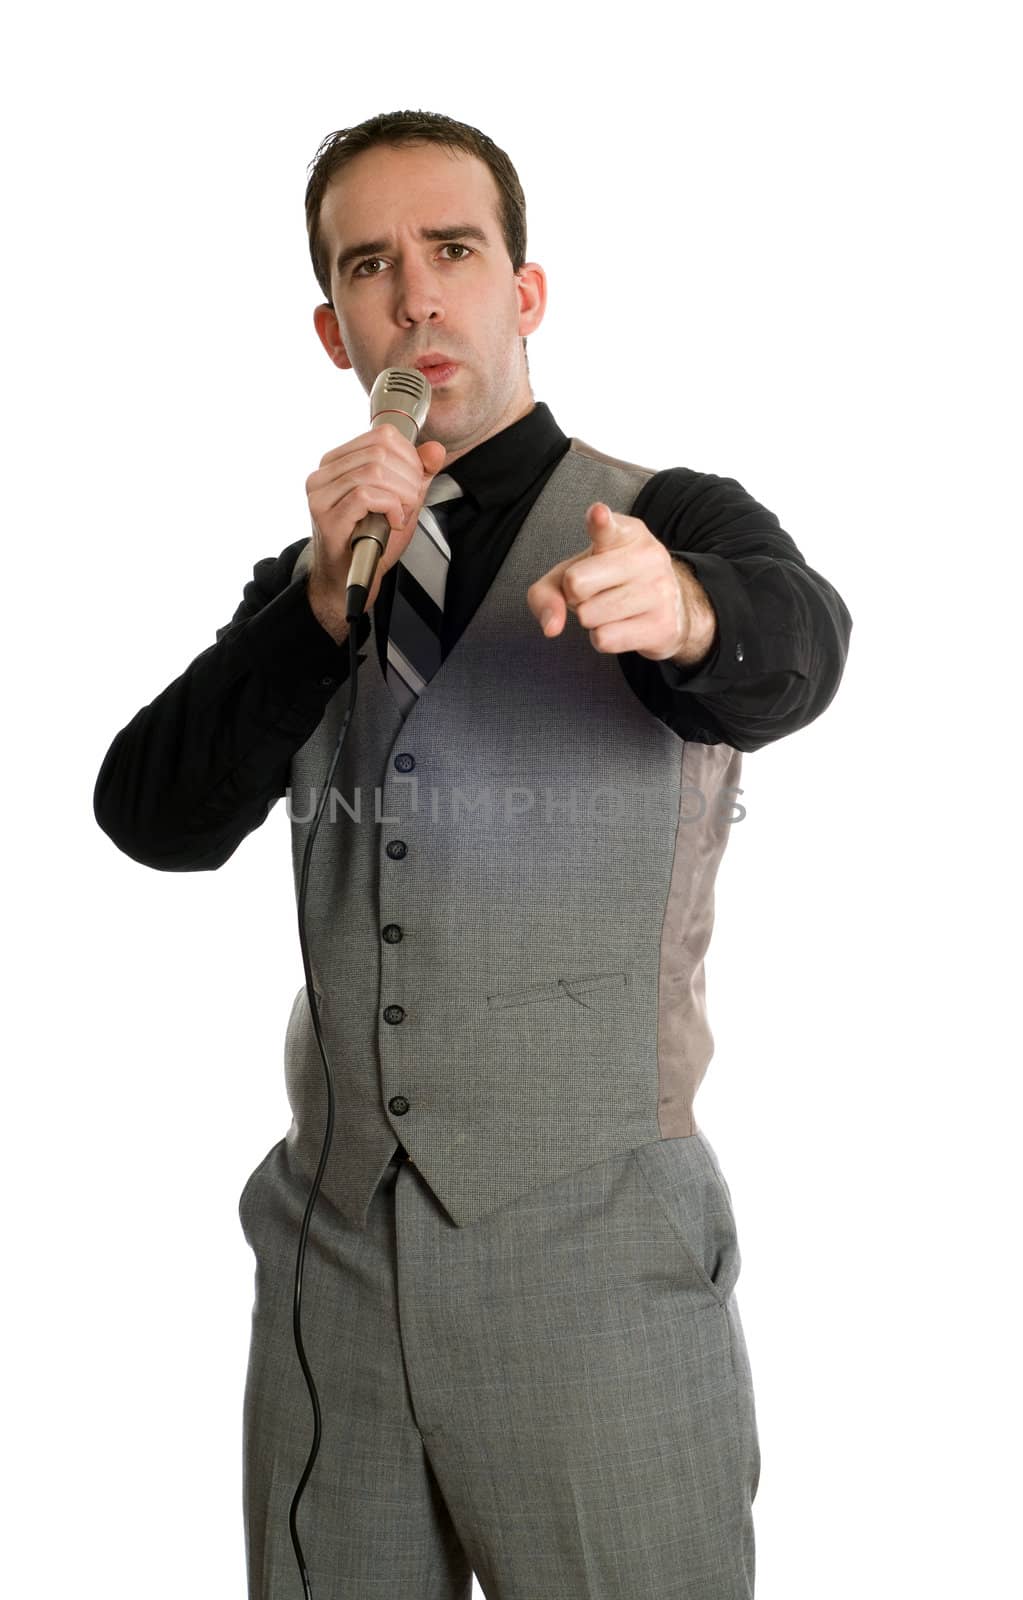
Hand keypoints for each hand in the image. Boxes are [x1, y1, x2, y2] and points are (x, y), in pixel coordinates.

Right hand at [305, 425, 447, 631]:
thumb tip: (436, 449)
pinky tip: (393, 522)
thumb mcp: (402, 501)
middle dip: (409, 476)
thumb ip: (419, 474)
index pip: (381, 435)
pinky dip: (389, 507)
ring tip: (403, 513)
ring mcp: (321, 495)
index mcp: (338, 462)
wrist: (348, 579)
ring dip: (401, 493)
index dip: (410, 455)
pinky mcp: (326, 517)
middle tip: (412, 501)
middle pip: (380, 451)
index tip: (416, 481)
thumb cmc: (369, 540)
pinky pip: (365, 495)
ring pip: (373, 471)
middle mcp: (323, 473)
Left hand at [526, 503, 715, 662]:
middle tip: (594, 590)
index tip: (598, 514)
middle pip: (576, 583)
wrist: (668, 607)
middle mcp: (646, 556)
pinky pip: (605, 639)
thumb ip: (545, 594)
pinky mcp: (662, 625)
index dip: (599, 521)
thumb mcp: (571, 575)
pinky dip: (602, 638)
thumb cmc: (607, 583)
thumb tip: (552, 628)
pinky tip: (621, 625)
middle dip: (573, 594)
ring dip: (589, 618)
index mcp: (625, 533)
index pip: (607, 527)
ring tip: (610, 607)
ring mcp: (659, 590)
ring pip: (588, 616)